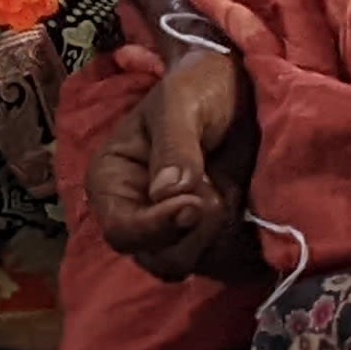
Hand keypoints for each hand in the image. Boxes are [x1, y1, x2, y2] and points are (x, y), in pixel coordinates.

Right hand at [84, 46, 259, 283]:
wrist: (240, 88)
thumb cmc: (200, 87)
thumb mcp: (181, 102)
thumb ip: (174, 145)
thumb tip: (168, 193)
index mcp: (110, 181)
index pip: (122, 232)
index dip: (157, 227)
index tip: (195, 203)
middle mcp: (132, 212)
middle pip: (155, 258)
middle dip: (191, 229)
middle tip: (214, 186)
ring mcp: (167, 229)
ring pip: (186, 263)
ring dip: (212, 232)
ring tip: (221, 185)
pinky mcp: (200, 236)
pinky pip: (214, 261)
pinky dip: (229, 237)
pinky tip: (232, 198)